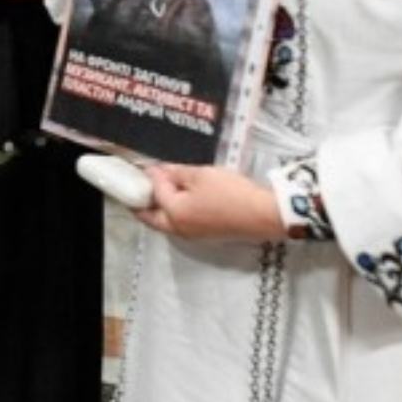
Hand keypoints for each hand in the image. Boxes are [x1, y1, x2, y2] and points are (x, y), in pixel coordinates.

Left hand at [134, 164, 285, 241]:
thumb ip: (175, 173)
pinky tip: (178, 198)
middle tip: (138, 187)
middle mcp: (178, 229)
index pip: (154, 192)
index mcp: (173, 214)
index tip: (146, 165)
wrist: (263, 214)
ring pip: (165, 223)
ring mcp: (192, 235)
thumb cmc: (230, 192)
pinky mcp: (205, 235)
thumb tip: (157, 172)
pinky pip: (180, 223)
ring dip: (157, 208)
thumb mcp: (200, 175)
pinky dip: (173, 212)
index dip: (150, 176)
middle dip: (141, 203)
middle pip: (151, 218)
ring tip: (157, 189)